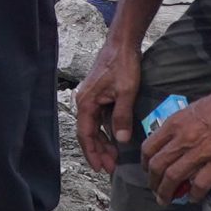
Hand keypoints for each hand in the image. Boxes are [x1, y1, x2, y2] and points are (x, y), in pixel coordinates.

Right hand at [74, 40, 141, 174]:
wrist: (122, 42)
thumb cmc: (123, 64)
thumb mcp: (126, 92)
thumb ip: (122, 117)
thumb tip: (121, 141)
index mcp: (87, 102)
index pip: (86, 135)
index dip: (93, 153)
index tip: (101, 168)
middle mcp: (85, 101)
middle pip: (88, 133)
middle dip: (98, 151)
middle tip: (111, 167)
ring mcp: (91, 98)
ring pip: (94, 127)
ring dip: (103, 142)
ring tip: (114, 157)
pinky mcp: (98, 94)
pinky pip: (99, 118)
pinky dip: (106, 130)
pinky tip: (116, 138)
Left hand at [140, 80, 210, 204]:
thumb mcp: (190, 110)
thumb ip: (178, 128)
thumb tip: (172, 144)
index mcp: (175, 124)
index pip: (149, 148)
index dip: (145, 164)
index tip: (148, 171)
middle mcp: (183, 139)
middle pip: (157, 167)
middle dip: (153, 183)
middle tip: (156, 192)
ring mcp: (201, 152)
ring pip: (173, 178)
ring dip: (167, 193)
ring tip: (168, 200)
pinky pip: (200, 184)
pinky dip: (194, 195)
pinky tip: (194, 198)